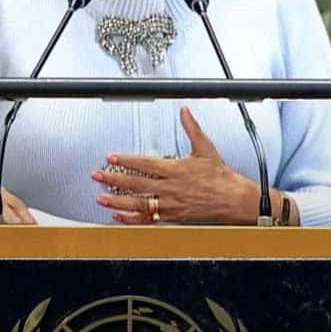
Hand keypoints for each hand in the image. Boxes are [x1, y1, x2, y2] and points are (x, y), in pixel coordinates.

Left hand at [91, 107, 258, 224]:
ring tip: (101, 198)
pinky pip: (148, 220)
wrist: (233, 200)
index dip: (126, 160)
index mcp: (176, 170)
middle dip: (114, 179)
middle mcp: (170, 188)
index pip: (145, 164)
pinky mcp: (172, 217)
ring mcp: (170, 205)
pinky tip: (119, 215)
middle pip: (136, 185)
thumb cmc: (220, 177)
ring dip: (118, 202)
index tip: (111, 157)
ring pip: (139, 205)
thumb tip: (184, 111)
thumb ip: (191, 128)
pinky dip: (132, 219)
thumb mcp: (205, 148)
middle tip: (97, 176)